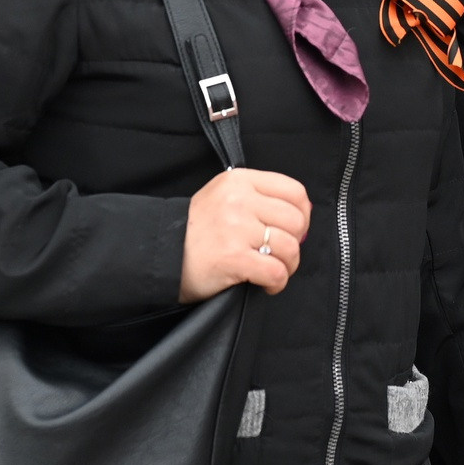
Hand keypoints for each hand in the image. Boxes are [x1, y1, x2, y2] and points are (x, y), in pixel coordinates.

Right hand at [180, 167, 311, 300]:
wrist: (160, 253)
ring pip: (290, 247)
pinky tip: (266, 284)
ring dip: (288, 265)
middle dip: (296, 242)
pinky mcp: (233, 258)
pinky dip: (277, 283)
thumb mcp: (223, 196)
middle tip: (281, 253)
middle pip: (295, 220)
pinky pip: (276, 271)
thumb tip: (301, 214)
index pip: (294, 191)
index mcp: (239, 181)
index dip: (303, 214)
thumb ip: (257, 197)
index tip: (295, 229)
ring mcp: (236, 229)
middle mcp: (238, 201)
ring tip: (273, 269)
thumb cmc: (196, 228)